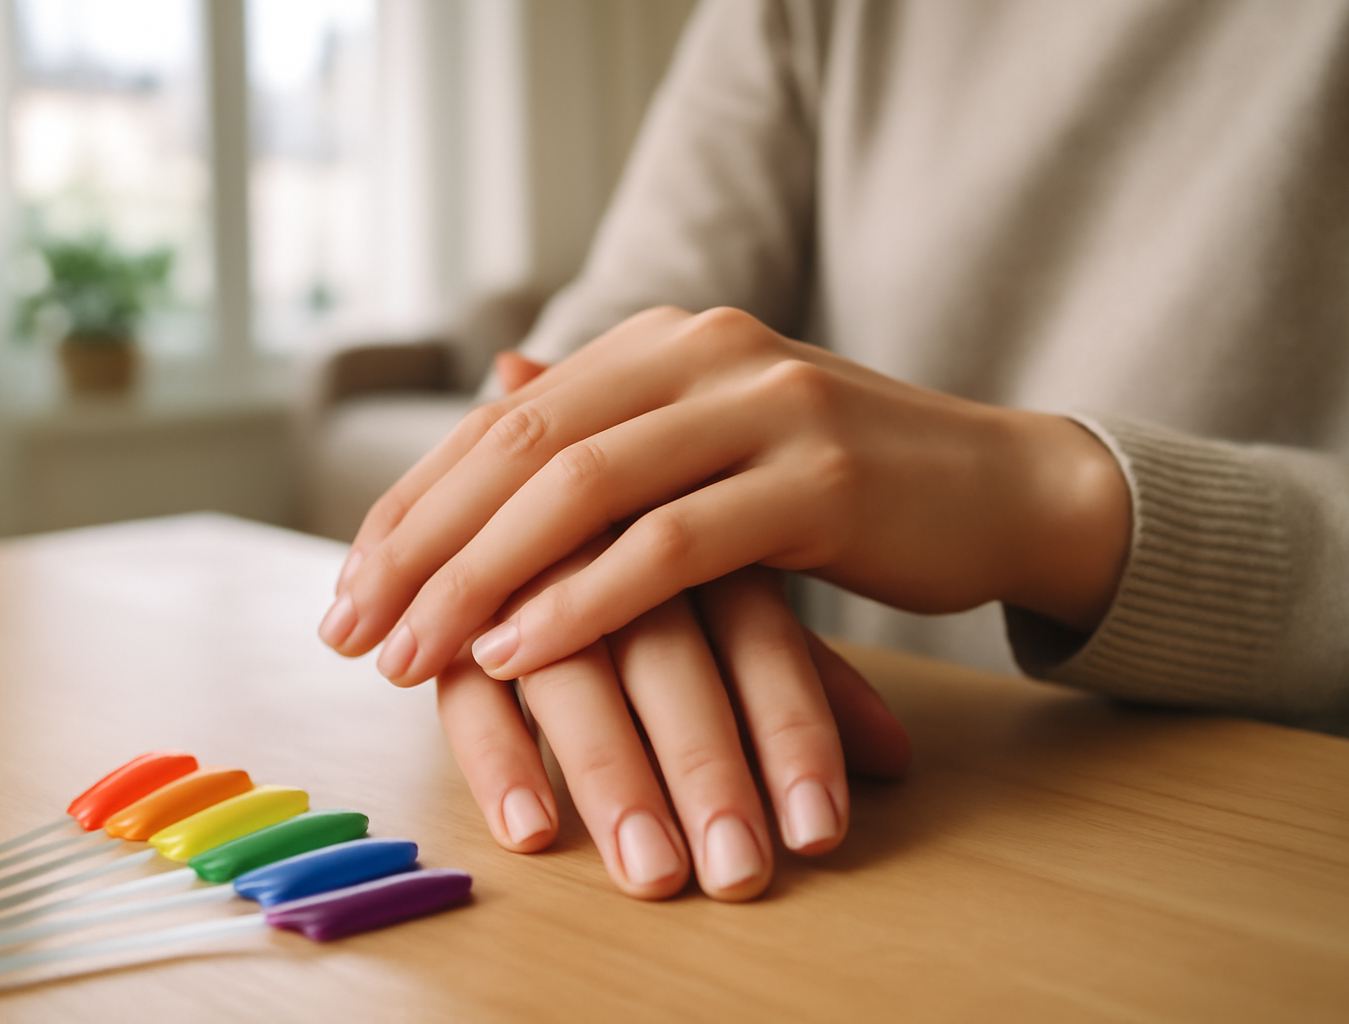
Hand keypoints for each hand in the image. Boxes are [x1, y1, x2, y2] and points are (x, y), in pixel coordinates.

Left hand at [320, 307, 1129, 687]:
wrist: (999, 486)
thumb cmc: (839, 486)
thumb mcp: (713, 440)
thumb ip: (612, 426)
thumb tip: (498, 385)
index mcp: (665, 341)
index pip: (505, 417)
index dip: (415, 503)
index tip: (349, 587)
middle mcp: (703, 351)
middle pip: (523, 443)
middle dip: (424, 543)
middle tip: (353, 629)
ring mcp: (764, 407)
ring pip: (583, 488)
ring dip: (482, 577)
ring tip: (412, 655)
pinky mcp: (816, 481)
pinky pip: (671, 544)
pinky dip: (582, 599)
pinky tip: (515, 652)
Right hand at [437, 547, 909, 900]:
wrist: (533, 488)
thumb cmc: (661, 568)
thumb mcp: (738, 606)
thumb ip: (806, 676)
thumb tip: (897, 757)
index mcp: (696, 525)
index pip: (757, 630)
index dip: (791, 731)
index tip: (818, 831)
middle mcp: (611, 545)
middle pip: (666, 653)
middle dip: (706, 767)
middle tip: (740, 870)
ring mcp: (525, 577)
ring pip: (568, 671)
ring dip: (612, 775)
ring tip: (655, 873)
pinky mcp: (454, 624)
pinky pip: (468, 690)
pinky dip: (500, 759)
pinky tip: (531, 831)